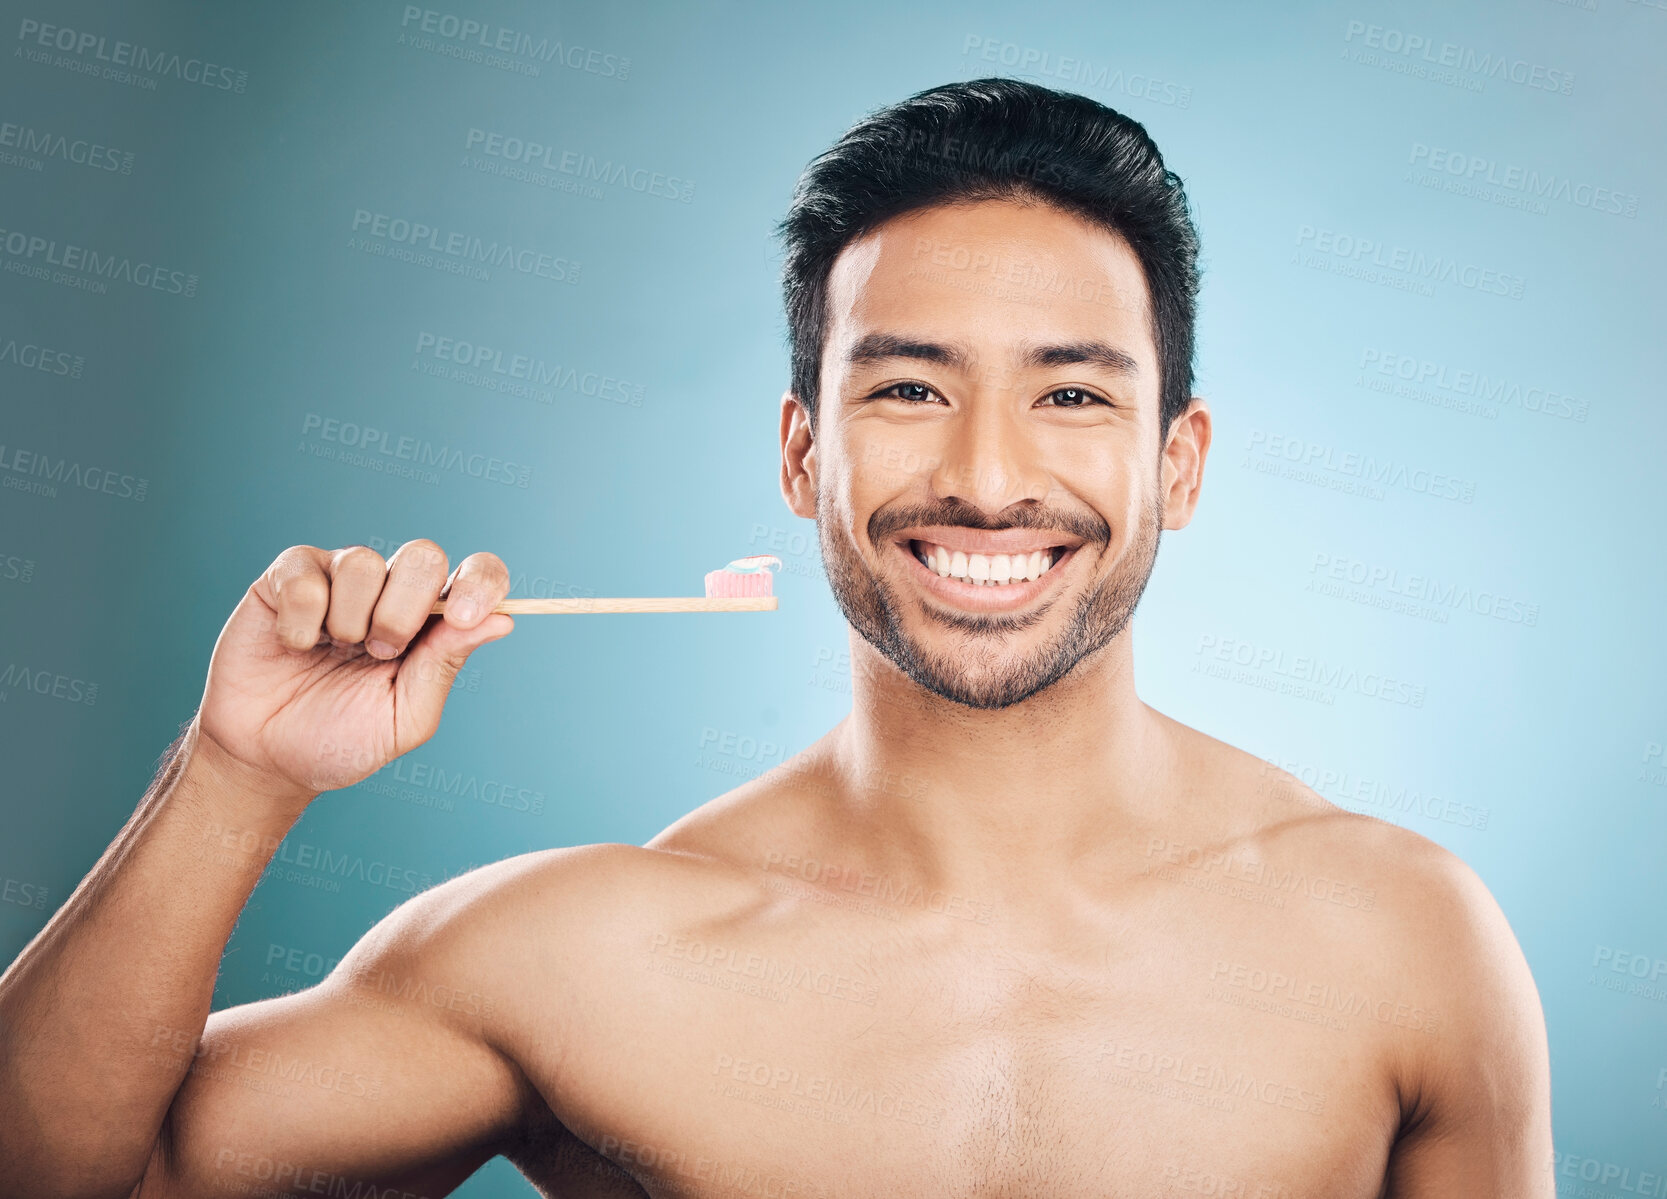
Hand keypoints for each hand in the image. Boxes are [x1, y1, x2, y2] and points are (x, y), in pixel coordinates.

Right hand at [193, 540, 512, 803]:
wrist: (266, 759)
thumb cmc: (341, 739)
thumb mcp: (405, 716)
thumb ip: (446, 664)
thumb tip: (503, 620)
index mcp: (433, 622)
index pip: (477, 573)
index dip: (480, 583)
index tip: (464, 617)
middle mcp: (391, 590)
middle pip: (424, 556)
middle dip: (403, 612)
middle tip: (381, 654)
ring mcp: (339, 578)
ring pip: (363, 562)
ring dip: (349, 622)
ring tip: (334, 652)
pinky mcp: (287, 578)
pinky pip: (306, 577)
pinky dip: (301, 623)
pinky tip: (295, 646)